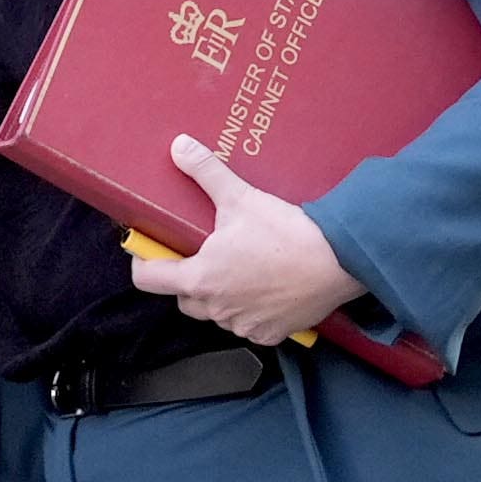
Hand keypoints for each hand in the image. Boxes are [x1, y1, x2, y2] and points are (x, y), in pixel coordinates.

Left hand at [130, 135, 368, 346]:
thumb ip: (205, 172)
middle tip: (202, 255)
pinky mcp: (269, 334)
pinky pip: (247, 326)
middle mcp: (216, 308)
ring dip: (219, 297)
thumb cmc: (285, 233)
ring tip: (238, 269)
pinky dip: (250, 311)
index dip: (143, 263)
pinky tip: (264, 289)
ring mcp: (243, 325)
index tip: (150, 251)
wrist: (337, 262)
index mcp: (200, 278)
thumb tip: (179, 146)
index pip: (149, 280)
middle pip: (183, 299)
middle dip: (187, 280)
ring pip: (216, 314)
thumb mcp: (240, 197)